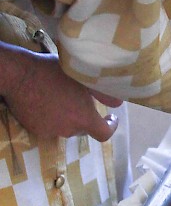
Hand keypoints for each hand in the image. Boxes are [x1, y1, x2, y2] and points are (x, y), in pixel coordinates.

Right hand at [2, 49, 121, 141]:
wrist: (18, 75)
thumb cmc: (52, 71)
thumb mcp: (82, 77)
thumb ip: (103, 93)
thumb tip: (119, 102)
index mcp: (83, 118)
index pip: (104, 134)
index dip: (110, 127)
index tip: (111, 118)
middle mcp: (68, 129)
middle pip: (84, 129)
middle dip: (87, 117)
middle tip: (84, 100)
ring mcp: (50, 131)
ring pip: (66, 127)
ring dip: (69, 116)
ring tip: (64, 97)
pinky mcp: (35, 130)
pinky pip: (50, 126)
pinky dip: (53, 117)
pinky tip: (48, 101)